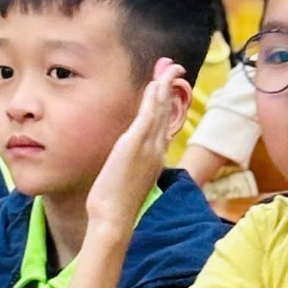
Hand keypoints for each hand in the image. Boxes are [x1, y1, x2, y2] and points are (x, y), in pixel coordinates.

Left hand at [87, 59, 183, 239]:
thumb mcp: (128, 178)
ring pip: (160, 111)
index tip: (166, 87)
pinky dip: (154, 99)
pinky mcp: (135, 145)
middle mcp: (157, 150)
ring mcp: (148, 147)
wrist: (114, 219)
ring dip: (164, 88)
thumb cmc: (116, 204)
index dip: (166, 103)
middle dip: (169, 89)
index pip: (164, 124)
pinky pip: (148, 116)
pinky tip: (156, 84)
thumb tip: (128, 156)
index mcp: (156, 157)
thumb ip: (132, 163)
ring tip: (169, 69)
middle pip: (167, 113)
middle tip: (174, 69)